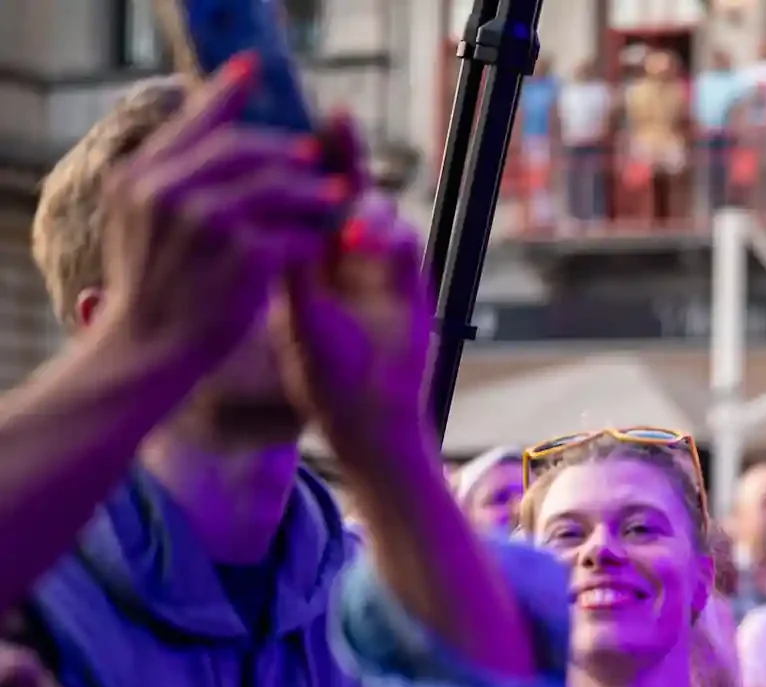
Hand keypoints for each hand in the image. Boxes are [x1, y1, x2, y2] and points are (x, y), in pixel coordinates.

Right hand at [94, 54, 345, 367]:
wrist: (147, 348)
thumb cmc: (152, 289)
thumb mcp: (139, 220)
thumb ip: (168, 178)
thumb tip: (209, 136)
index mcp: (137, 176)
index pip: (192, 122)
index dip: (225, 92)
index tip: (252, 68)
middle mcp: (168, 190)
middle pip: (244, 149)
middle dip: (286, 152)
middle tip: (316, 157)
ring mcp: (207, 222)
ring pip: (278, 187)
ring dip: (314, 191)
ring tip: (339, 197)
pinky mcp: (246, 255)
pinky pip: (296, 232)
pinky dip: (317, 235)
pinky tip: (329, 242)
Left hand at [276, 115, 433, 476]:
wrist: (373, 414)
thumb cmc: (323, 374)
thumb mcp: (297, 316)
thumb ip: (295, 267)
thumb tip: (280, 214)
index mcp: (303, 259)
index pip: (300, 199)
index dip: (299, 166)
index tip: (295, 136)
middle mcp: (340, 255)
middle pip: (342, 191)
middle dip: (341, 156)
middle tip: (337, 120)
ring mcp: (377, 265)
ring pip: (377, 210)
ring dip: (366, 207)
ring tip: (353, 229)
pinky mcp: (411, 277)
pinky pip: (406, 236)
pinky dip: (391, 233)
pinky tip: (372, 242)